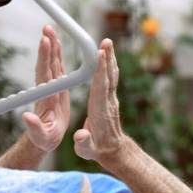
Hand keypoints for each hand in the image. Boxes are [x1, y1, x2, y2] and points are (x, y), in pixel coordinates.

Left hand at [22, 25, 69, 152]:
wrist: (45, 137)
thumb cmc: (44, 139)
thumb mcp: (40, 136)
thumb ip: (34, 127)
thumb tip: (26, 117)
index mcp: (45, 98)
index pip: (45, 74)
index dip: (45, 58)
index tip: (44, 42)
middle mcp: (47, 89)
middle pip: (47, 64)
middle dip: (47, 46)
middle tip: (47, 29)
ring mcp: (51, 87)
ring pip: (51, 63)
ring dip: (51, 46)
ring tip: (50, 29)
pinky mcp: (57, 87)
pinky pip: (57, 68)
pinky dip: (58, 54)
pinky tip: (58, 43)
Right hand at [74, 39, 126, 163]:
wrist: (112, 151)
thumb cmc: (96, 149)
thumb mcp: (86, 150)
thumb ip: (83, 142)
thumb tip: (80, 136)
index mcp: (99, 111)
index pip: (100, 88)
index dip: (101, 71)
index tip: (101, 56)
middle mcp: (107, 102)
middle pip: (108, 77)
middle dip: (107, 59)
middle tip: (106, 42)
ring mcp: (111, 99)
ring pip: (111, 75)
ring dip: (110, 58)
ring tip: (108, 42)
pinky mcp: (111, 98)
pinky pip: (110, 78)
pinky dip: (109, 65)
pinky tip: (108, 55)